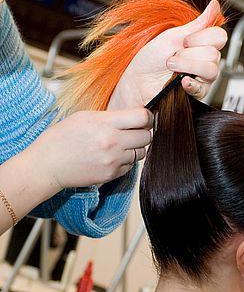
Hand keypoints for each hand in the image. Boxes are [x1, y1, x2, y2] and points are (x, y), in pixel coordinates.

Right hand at [29, 108, 152, 189]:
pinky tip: (111, 157)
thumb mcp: (85, 117)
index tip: (144, 118)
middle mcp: (112, 142)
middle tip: (134, 132)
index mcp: (105, 123)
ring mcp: (113, 160)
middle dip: (143, 132)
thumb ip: (111, 117)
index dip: (147, 117)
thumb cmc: (62, 138)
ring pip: (141, 153)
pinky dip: (125, 161)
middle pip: (146, 136)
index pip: (142, 117)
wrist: (48, 165)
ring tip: (120, 145)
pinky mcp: (112, 174)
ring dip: (135, 148)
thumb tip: (133, 117)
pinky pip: (130, 166)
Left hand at [108, 0, 226, 109]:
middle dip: (189, 54)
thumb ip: (197, 24)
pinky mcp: (197, 93)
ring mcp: (202, 78)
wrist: (138, 82)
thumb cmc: (151, 60)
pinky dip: (192, 83)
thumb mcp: (173, 36)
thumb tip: (215, 6)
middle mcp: (205, 60)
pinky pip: (203, 88)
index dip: (202, 37)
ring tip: (171, 67)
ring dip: (188, 66)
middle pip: (214, 54)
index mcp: (201, 44)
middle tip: (172, 57)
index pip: (219, 36)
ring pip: (211, 70)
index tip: (185, 40)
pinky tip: (182, 80)